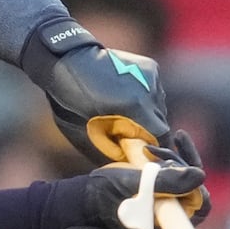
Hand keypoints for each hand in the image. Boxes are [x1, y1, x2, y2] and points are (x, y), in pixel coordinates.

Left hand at [44, 46, 169, 163]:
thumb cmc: (73, 104)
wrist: (68, 64)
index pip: (161, 136)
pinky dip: (146, 99)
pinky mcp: (152, 67)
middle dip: (148, 132)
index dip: (154, 148)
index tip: (142, 153)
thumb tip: (133, 164)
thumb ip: (116, 151)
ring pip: (159, 107)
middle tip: (128, 134)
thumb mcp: (90, 136)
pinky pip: (156, 92)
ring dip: (147, 115)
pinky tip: (127, 96)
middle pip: (161, 122)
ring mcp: (153, 77)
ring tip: (125, 113)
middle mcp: (150, 90)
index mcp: (136, 107)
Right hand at [65, 131, 210, 228]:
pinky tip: (154, 150)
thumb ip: (167, 182)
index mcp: (170, 226)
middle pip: (194, 187)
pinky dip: (167, 161)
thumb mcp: (135, 185)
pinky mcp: (159, 195)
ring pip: (185, 178)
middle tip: (156, 151)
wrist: (85, 198)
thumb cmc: (107, 195)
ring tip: (149, 151)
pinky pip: (174, 176)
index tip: (178, 162)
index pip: (201, 204)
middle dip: (179, 165)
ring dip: (171, 160)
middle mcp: (172, 219)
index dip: (194, 182)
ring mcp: (166, 207)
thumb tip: (200, 175)